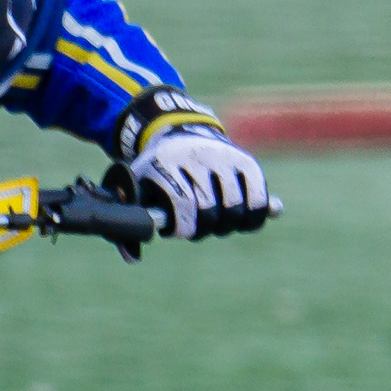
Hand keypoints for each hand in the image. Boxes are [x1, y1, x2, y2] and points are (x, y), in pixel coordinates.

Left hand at [121, 131, 270, 239]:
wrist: (179, 131)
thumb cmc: (155, 172)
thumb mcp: (136, 186)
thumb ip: (132, 221)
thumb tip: (133, 259)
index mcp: (164, 162)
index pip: (181, 200)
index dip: (183, 225)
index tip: (180, 231)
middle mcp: (195, 156)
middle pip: (209, 206)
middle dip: (204, 227)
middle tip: (197, 228)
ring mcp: (222, 156)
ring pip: (235, 204)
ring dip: (227, 224)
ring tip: (218, 225)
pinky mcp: (245, 160)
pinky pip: (258, 194)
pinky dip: (255, 214)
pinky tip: (245, 222)